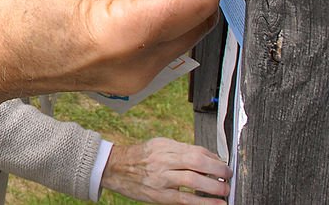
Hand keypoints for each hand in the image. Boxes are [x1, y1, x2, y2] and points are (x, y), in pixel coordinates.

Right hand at [102, 138, 231, 203]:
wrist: (115, 167)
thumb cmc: (140, 157)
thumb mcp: (159, 145)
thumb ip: (181, 150)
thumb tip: (209, 157)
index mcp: (165, 146)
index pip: (196, 150)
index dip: (215, 158)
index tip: (224, 165)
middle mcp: (163, 159)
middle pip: (197, 162)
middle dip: (218, 170)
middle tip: (229, 177)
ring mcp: (161, 178)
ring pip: (193, 180)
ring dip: (214, 187)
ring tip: (225, 190)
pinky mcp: (159, 195)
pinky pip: (185, 200)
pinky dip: (204, 202)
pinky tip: (216, 204)